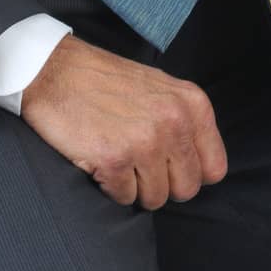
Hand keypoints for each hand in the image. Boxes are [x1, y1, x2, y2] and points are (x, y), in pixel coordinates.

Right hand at [19, 34, 227, 209]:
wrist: (56, 71)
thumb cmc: (107, 81)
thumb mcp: (161, 89)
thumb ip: (185, 122)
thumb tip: (200, 166)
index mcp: (192, 104)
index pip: (214, 168)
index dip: (189, 172)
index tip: (168, 163)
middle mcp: (174, 122)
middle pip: (187, 189)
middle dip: (162, 183)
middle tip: (138, 160)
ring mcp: (145, 141)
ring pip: (156, 199)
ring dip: (135, 185)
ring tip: (117, 153)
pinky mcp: (114, 159)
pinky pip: (124, 198)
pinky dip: (110, 186)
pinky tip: (100, 157)